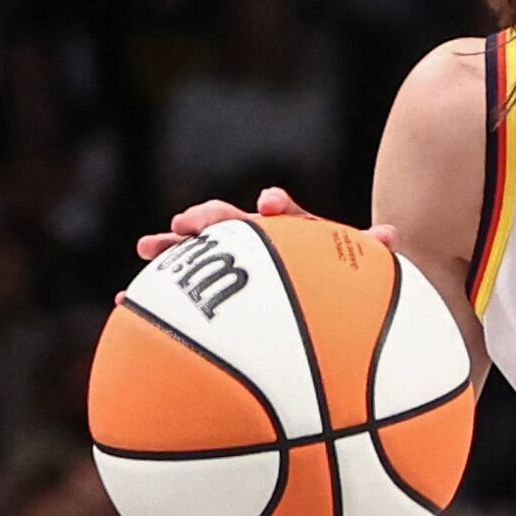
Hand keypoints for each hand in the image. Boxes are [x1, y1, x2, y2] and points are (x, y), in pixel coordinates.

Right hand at [132, 188, 401, 278]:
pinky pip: (179, 294)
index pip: (284, 216)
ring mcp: (232, 269)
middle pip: (230, 225)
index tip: (269, 204)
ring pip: (197, 252)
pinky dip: (155, 296)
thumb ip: (371, 255)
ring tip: (147, 246)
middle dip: (208, 220)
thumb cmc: (345, 291)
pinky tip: (125, 300)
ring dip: (172, 246)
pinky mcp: (212, 298)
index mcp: (295, 236)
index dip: (278, 208)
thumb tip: (391, 234)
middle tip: (187, 222)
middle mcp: (260, 245)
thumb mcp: (361, 276)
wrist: (329, 311)